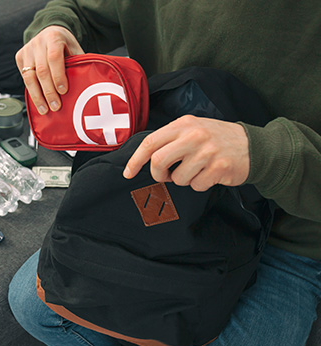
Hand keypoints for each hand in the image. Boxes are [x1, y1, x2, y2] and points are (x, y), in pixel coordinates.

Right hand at [16, 26, 84, 114]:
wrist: (50, 33)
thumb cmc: (65, 45)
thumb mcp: (75, 49)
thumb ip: (79, 63)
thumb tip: (87, 83)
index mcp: (54, 37)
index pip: (54, 57)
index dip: (58, 75)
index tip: (63, 91)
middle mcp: (38, 42)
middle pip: (41, 70)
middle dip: (48, 91)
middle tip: (56, 106)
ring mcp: (27, 50)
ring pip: (29, 76)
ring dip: (37, 96)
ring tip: (45, 109)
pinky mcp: (20, 57)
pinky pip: (24, 78)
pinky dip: (32, 92)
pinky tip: (38, 102)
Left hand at [123, 115, 249, 191]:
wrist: (253, 146)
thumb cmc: (216, 139)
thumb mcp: (193, 128)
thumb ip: (170, 139)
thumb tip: (145, 158)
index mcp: (183, 124)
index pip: (150, 142)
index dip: (135, 160)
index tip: (128, 173)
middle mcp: (194, 135)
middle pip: (158, 162)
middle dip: (159, 175)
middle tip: (167, 176)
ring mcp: (207, 151)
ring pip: (178, 178)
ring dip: (184, 180)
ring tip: (197, 170)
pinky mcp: (219, 167)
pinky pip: (196, 185)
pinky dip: (200, 184)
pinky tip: (210, 174)